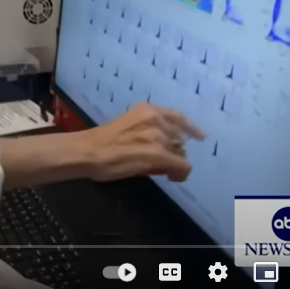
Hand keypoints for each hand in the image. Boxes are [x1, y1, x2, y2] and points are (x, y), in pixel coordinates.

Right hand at [83, 103, 205, 182]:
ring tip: (164, 170)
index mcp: (147, 110)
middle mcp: (156, 120)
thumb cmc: (101, 140)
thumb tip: (161, 144)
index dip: (191, 128)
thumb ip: (146, 128)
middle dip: (175, 150)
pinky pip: (181, 165)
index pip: (178, 116)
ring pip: (180, 153)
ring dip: (174, 161)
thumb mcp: (128, 124)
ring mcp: (158, 137)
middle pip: (179, 137)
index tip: (200, 136)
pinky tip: (172, 177)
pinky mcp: (159, 155)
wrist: (89, 151)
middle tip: (165, 161)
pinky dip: (179, 173)